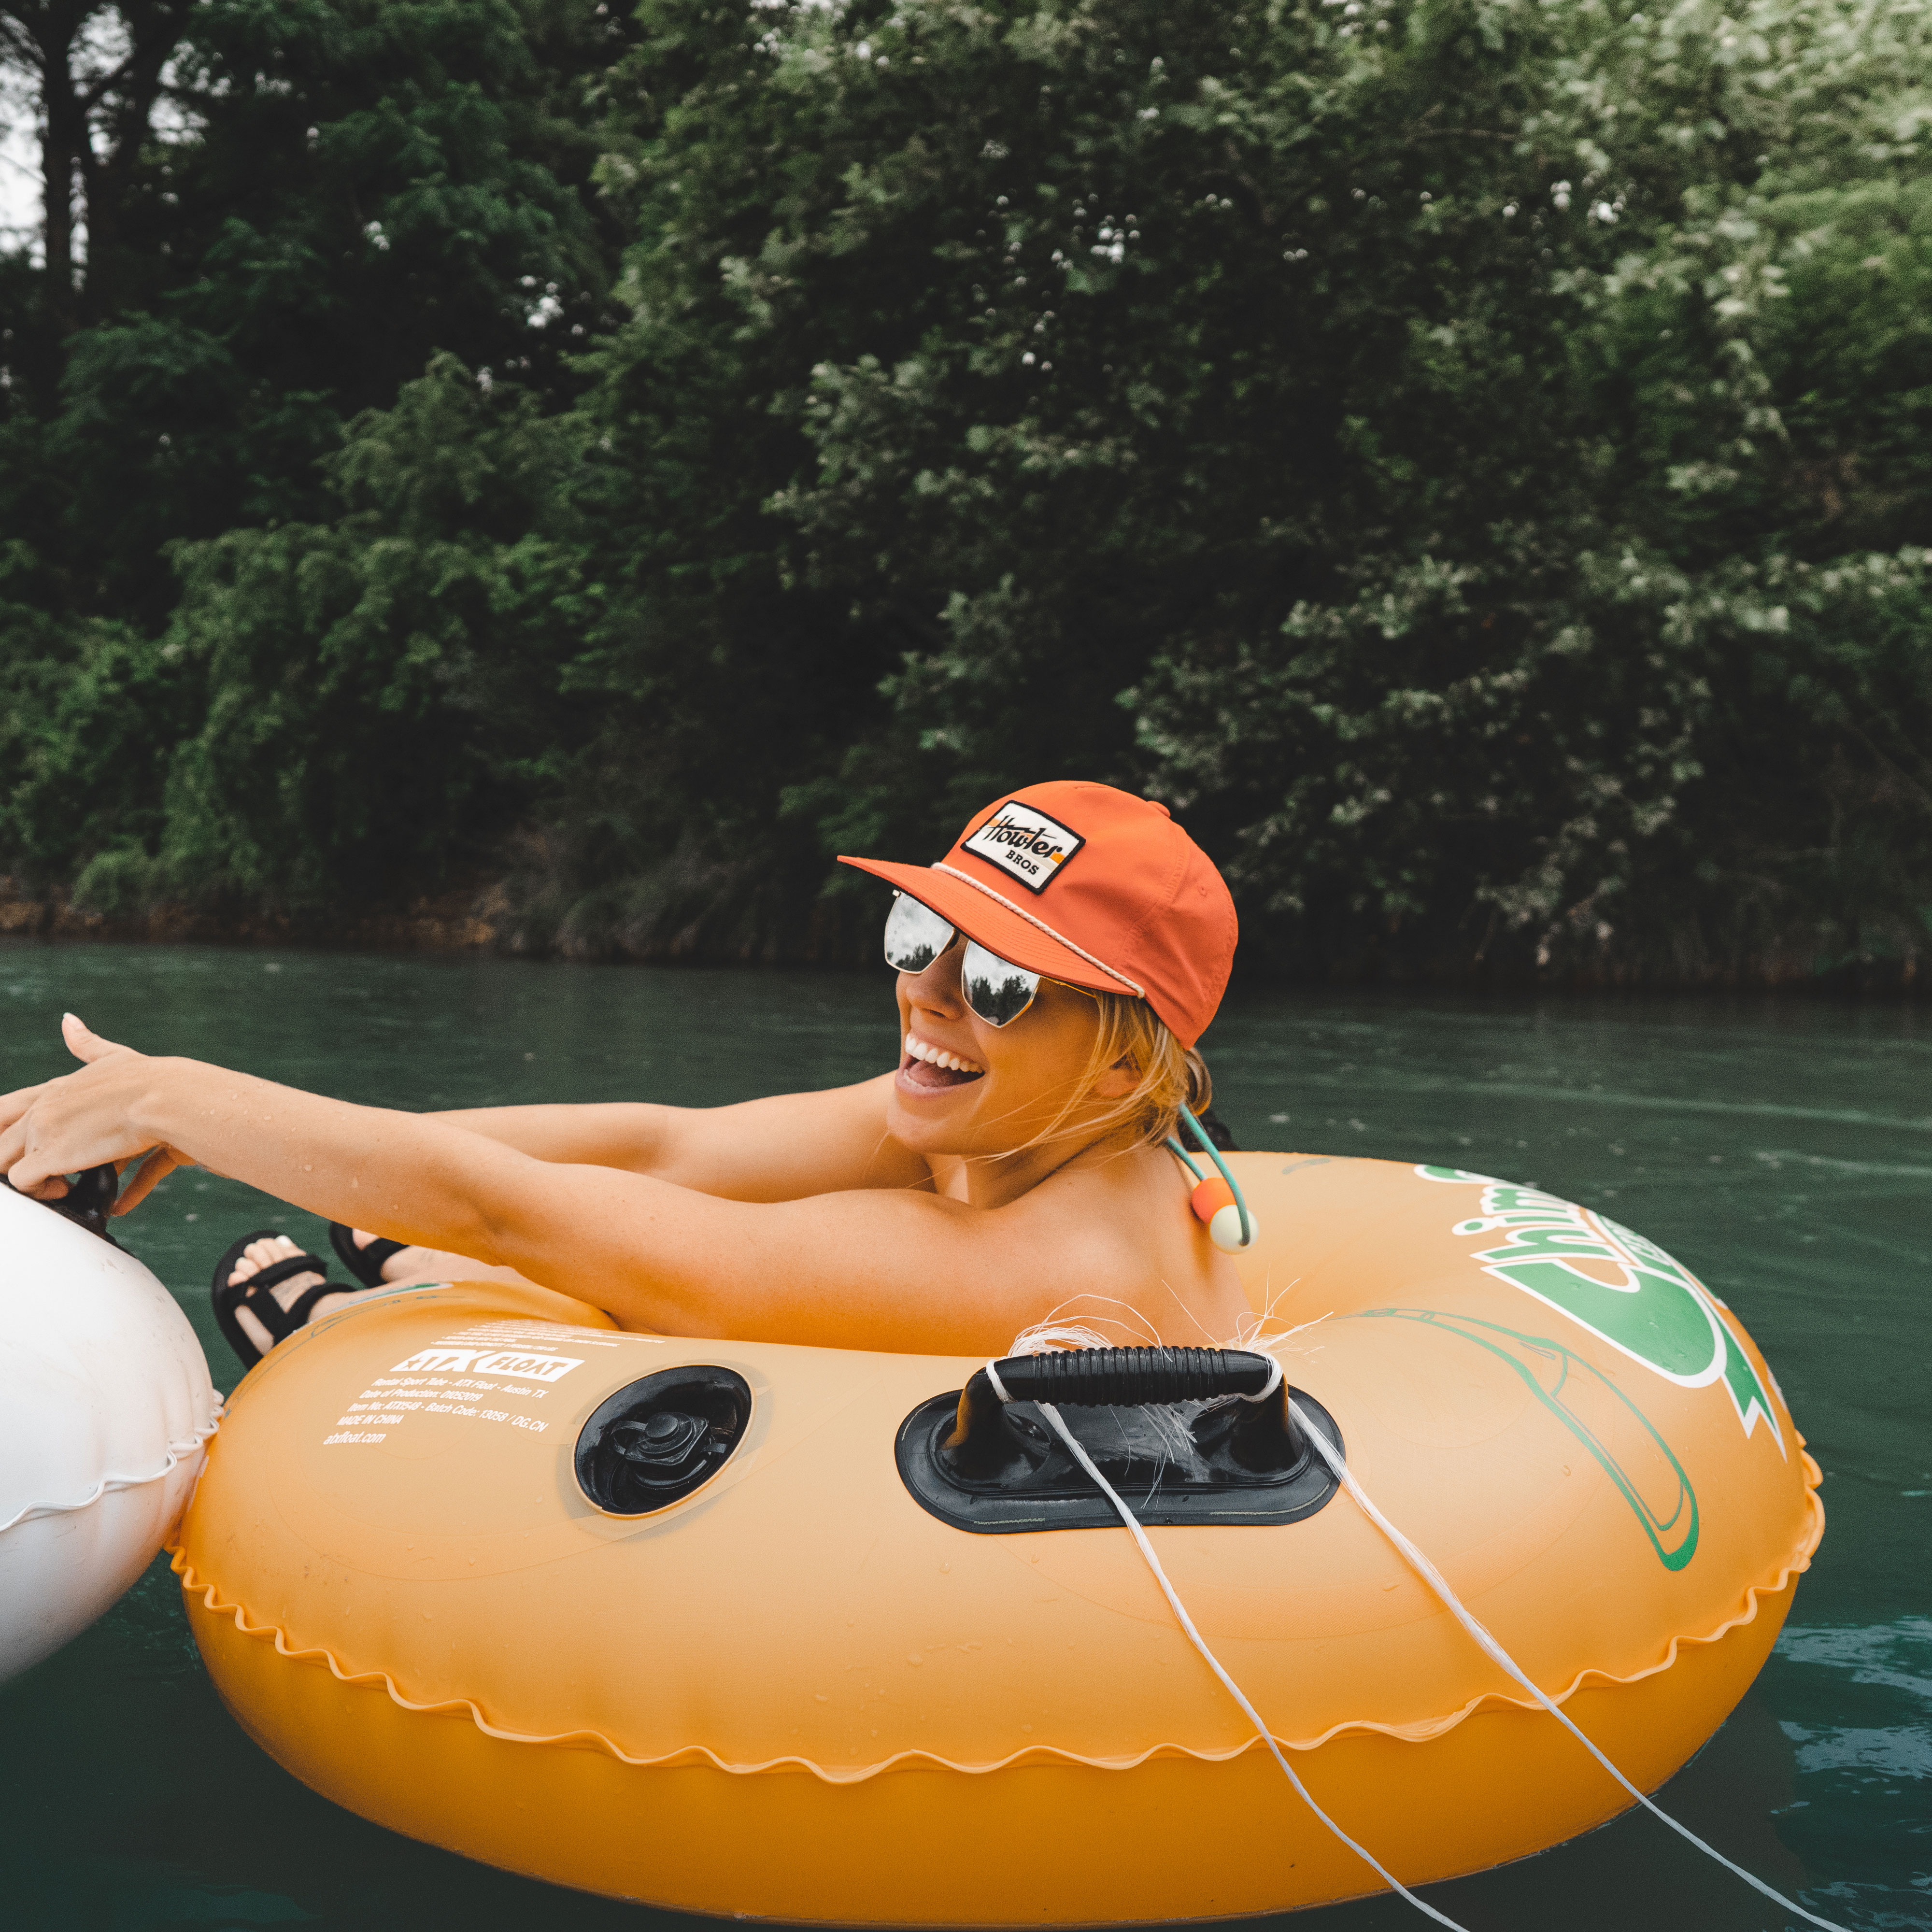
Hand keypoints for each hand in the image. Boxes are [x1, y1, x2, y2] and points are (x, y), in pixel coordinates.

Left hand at [0, 1014, 193, 1214]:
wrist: (169, 1098)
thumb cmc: (153, 1079)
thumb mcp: (115, 1057)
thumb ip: (88, 1044)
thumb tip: (67, 1020)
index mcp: (55, 1089)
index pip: (3, 1109)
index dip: (0, 1128)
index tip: (11, 1147)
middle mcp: (43, 1109)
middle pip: (2, 1144)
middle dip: (16, 1162)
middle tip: (49, 1173)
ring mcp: (46, 1134)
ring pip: (12, 1167)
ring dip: (37, 1182)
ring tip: (65, 1187)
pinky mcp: (57, 1159)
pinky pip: (31, 1184)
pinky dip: (51, 1193)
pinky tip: (78, 1194)